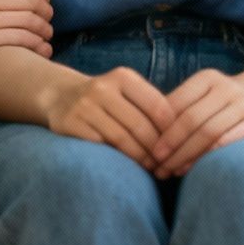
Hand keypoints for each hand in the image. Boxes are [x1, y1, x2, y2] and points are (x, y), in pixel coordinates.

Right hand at [44, 66, 175, 169]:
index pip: (157, 104)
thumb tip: (183, 133)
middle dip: (157, 148)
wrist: (59, 96)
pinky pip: (101, 147)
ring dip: (140, 158)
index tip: (180, 145)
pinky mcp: (70, 125)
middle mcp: (102, 88)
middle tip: (167, 164)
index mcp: (122, 76)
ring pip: (121, 139)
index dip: (171, 129)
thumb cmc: (105, 99)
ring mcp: (84, 106)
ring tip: (152, 168)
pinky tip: (128, 167)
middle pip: (140, 125)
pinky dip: (118, 159)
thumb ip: (149, 105)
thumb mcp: (126, 91)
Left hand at [150, 69, 243, 177]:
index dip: (160, 128)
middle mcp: (227, 88)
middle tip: (156, 165)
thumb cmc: (222, 101)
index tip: (147, 149)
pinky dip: (211, 156)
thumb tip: (144, 135)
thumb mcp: (203, 94)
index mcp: (207, 78)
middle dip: (171, 145)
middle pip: (191, 119)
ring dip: (187, 155)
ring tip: (172, 171)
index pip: (177, 104)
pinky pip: (231, 141)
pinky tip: (196, 168)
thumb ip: (178, 109)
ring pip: (210, 132)